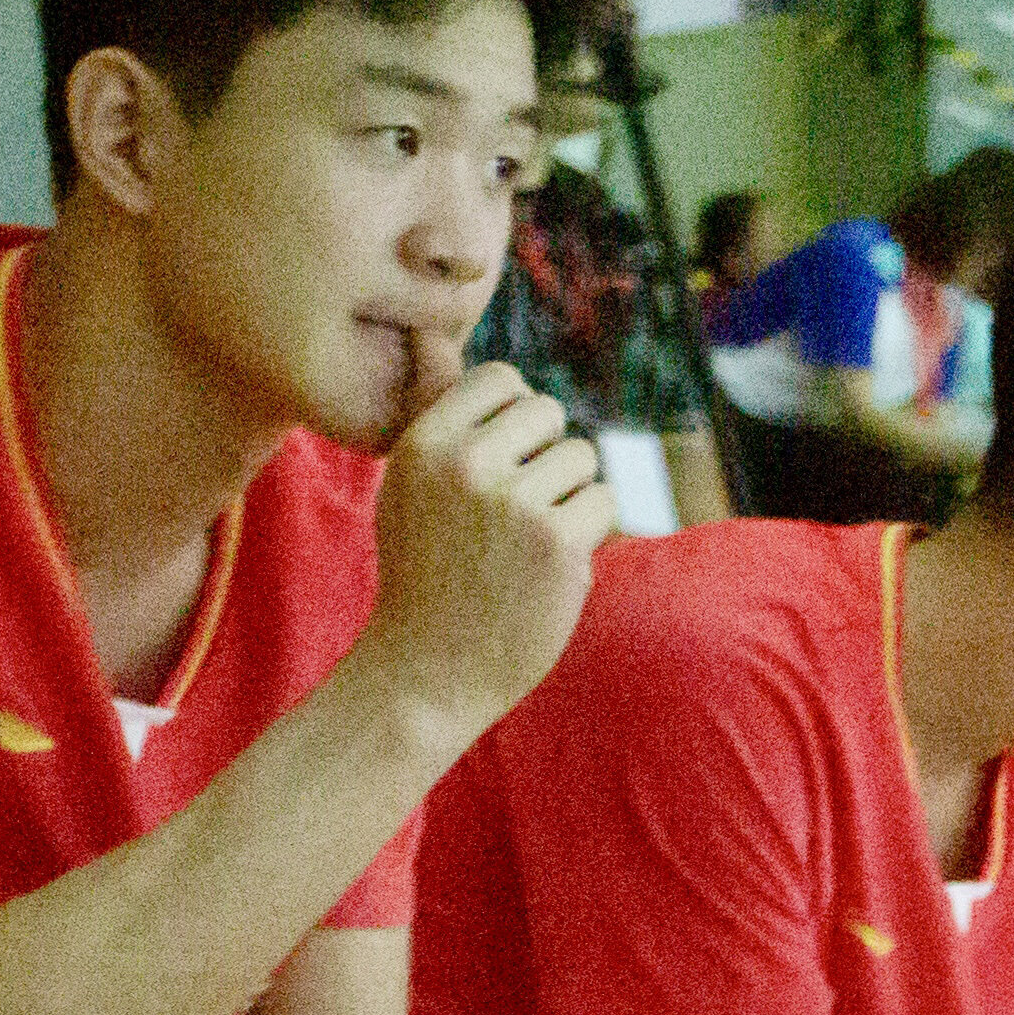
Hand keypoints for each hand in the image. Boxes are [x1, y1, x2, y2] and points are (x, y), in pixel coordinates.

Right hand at [359, 361, 613, 734]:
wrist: (427, 670)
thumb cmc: (425, 575)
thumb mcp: (409, 488)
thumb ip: (443, 425)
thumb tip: (455, 344)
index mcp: (424, 443)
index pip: (502, 379)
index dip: (518, 416)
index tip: (509, 460)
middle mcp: (466, 463)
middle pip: (550, 412)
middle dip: (549, 454)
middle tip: (524, 508)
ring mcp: (514, 501)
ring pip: (582, 457)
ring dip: (572, 495)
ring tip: (532, 541)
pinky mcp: (558, 541)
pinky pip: (604, 502)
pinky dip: (590, 533)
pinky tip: (552, 567)